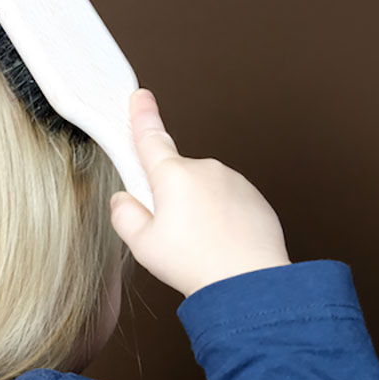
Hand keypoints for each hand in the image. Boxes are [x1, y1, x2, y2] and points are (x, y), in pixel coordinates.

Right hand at [110, 88, 291, 297]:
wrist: (248, 282)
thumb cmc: (196, 263)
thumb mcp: (142, 245)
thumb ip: (125, 215)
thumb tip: (123, 200)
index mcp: (173, 175)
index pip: (150, 138)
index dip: (142, 115)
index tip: (140, 97)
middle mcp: (205, 170)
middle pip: (176, 176)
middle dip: (170, 197)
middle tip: (172, 234)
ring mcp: (233, 182)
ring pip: (203, 191)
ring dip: (198, 210)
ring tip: (200, 246)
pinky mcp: (255, 198)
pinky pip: (229, 204)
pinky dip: (222, 220)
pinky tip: (220, 245)